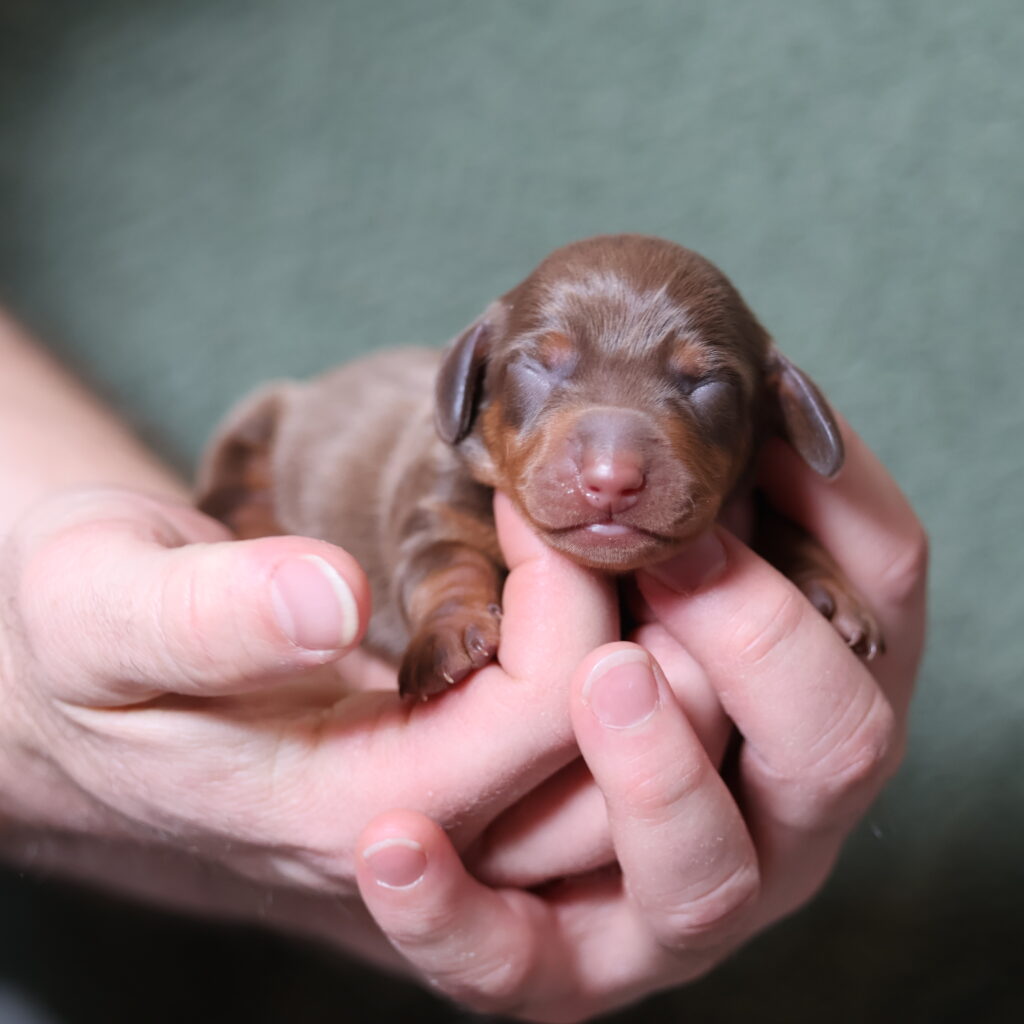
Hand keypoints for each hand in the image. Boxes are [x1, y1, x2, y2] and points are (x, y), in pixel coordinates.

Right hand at [0, 484, 625, 961]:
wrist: (80, 701)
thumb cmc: (79, 649)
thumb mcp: (96, 614)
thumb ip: (202, 617)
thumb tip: (328, 596)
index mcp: (348, 811)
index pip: (535, 718)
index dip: (566, 595)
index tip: (529, 494)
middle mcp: (427, 843)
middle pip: (611, 774)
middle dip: (659, 641)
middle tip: (637, 521)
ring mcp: (454, 828)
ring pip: (623, 789)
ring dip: (668, 672)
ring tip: (658, 557)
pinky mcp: (460, 790)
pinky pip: (586, 765)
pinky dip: (633, 686)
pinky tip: (628, 603)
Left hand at [353, 421, 926, 1020]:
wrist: (461, 734)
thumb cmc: (564, 595)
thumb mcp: (631, 525)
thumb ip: (702, 482)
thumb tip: (750, 389)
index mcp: (816, 680)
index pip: (881, 582)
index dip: (825, 501)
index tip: (736, 440)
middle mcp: (777, 807)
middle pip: (840, 739)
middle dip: (760, 636)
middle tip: (669, 553)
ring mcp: (683, 898)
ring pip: (710, 871)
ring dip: (656, 769)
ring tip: (598, 677)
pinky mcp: (567, 965)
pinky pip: (520, 966)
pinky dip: (459, 913)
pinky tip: (393, 845)